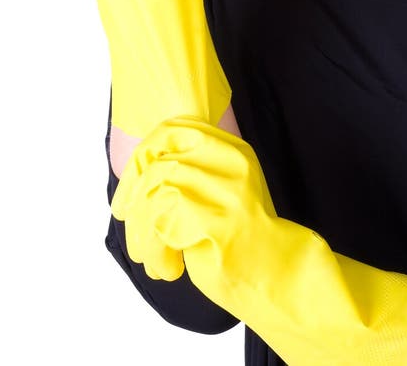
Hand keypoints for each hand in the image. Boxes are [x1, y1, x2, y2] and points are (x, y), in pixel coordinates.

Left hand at [115, 117, 406, 365]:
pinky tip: (167, 268)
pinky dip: (154, 251)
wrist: (279, 277)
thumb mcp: (217, 193)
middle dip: (133, 198)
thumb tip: (135, 175)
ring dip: (141, 232)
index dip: (141, 157)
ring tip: (148, 257)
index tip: (129, 192)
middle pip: (157, 164)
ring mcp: (224, 190)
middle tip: (127, 223)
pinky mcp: (216, 220)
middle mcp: (229, 162)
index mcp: (231, 149)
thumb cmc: (241, 241)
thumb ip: (188, 174)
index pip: (171, 130)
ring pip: (155, 195)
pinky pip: (162, 226)